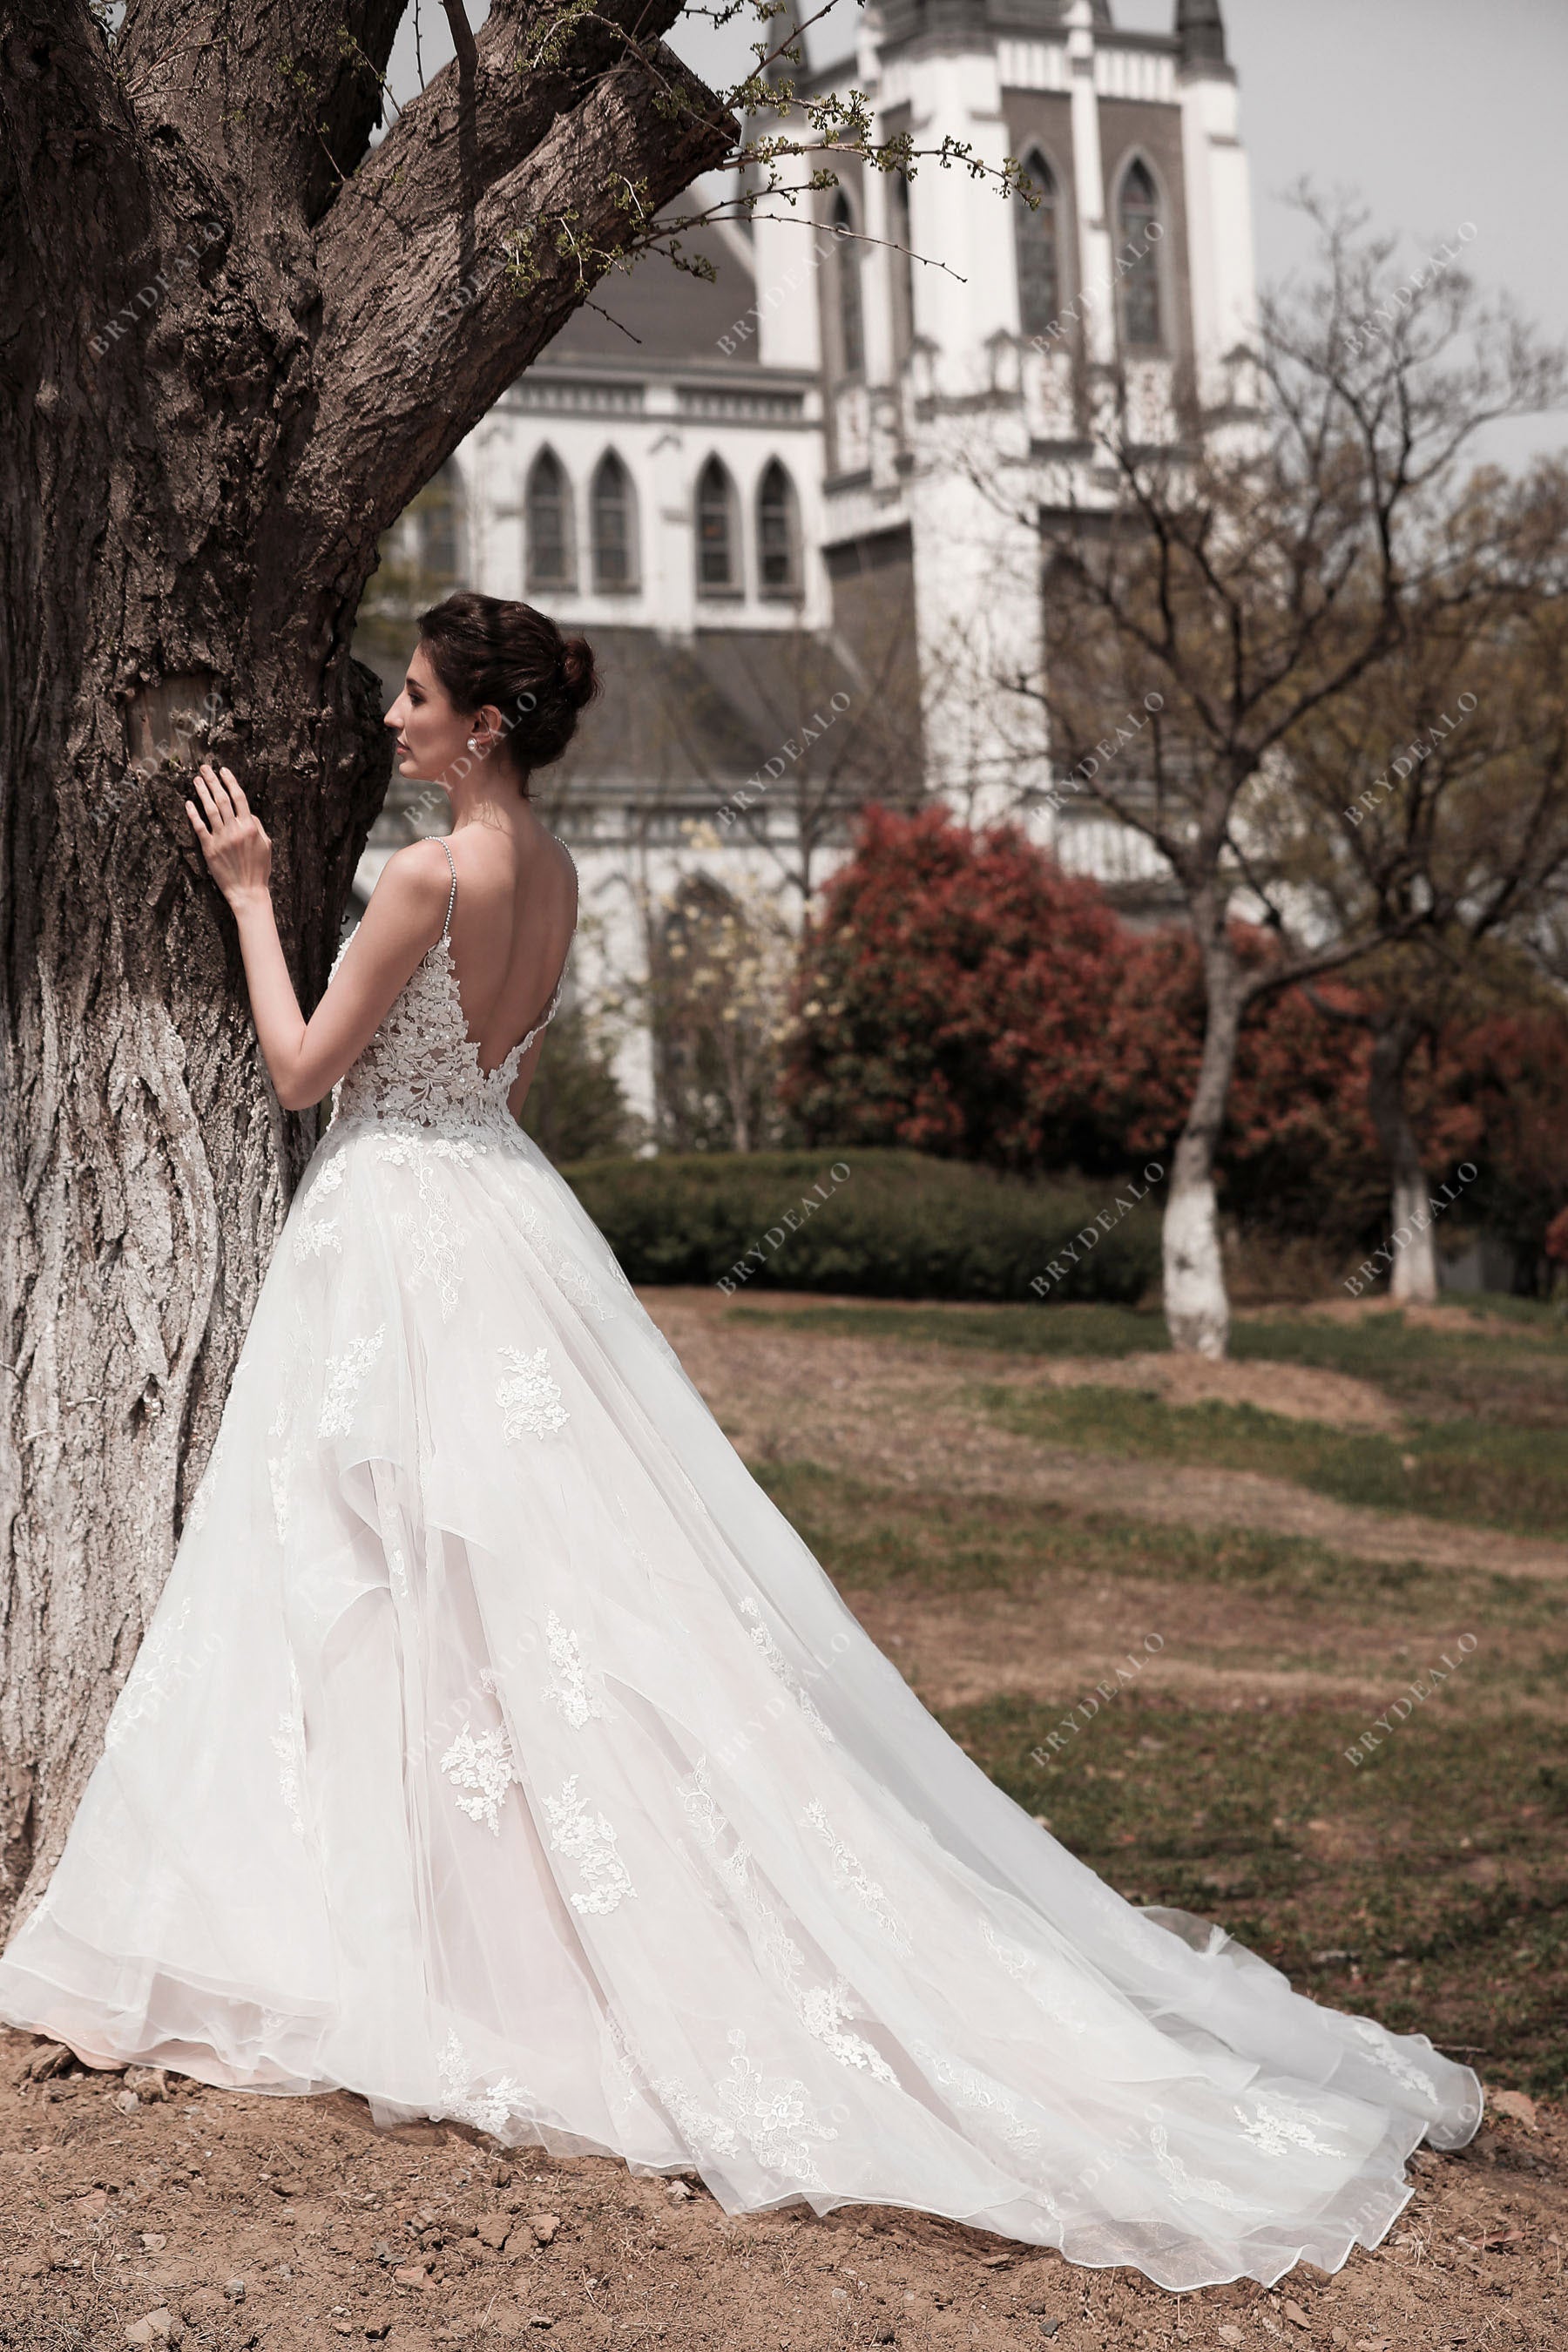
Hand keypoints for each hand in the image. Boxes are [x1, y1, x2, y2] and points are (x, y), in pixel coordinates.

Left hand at [186, 762, 271, 906]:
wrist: (247, 891)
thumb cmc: (259, 870)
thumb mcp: (266, 845)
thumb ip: (257, 826)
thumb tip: (247, 812)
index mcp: (250, 827)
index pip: (239, 798)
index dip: (230, 781)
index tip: (224, 771)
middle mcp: (235, 830)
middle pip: (222, 799)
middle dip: (213, 781)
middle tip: (204, 768)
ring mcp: (221, 839)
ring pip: (209, 809)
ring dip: (202, 792)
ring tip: (196, 780)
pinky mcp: (209, 848)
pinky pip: (199, 827)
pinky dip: (193, 814)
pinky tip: (188, 803)